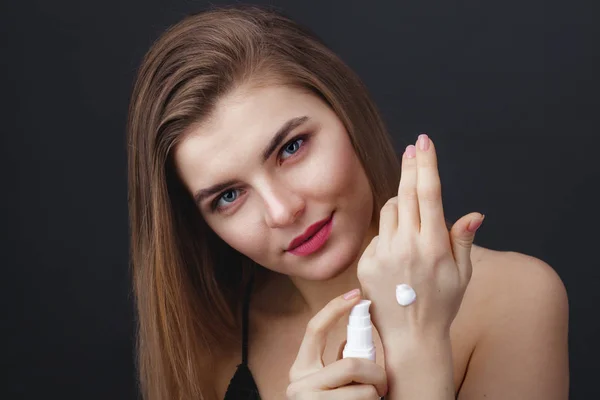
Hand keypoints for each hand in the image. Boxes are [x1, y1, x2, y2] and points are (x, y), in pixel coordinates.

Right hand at [287, 290, 387, 398]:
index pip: (315, 329)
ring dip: (376, 393)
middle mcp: (299, 385)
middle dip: (375, 372)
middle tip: (383, 382)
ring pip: (363, 389)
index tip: (356, 296)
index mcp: (300, 370)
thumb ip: (336, 366)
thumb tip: (350, 341)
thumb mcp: (326, 387)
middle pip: (351, 364)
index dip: (335, 308)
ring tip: (373, 399)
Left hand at [357, 134, 483, 341]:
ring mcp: (384, 254)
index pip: (429, 194)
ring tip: (412, 216)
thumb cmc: (441, 305)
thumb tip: (474, 214)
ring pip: (389, 210)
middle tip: (413, 148)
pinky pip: (378, 234)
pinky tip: (398, 250)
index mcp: (433, 246)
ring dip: (400, 202)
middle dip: (411, 167)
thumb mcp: (462, 274)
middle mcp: (407, 245)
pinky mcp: (366, 262)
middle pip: (407, 193)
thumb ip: (463, 240)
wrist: (410, 337)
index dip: (426, 165)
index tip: (423, 143)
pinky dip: (389, 233)